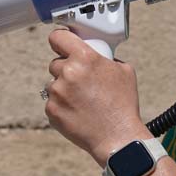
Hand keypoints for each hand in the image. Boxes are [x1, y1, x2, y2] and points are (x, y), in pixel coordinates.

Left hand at [44, 28, 149, 163]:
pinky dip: (62, 105)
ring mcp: (57, 92)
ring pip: (54, 83)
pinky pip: (52, 101)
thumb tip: (96, 55)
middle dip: (67, 70)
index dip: (60, 40)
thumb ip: (105, 57)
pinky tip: (78, 112)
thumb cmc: (123, 105)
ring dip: (64, 89)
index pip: (57, 37)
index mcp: (85, 58)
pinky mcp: (51, 110)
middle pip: (56, 63)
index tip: (61, 44)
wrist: (117, 137)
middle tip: (82, 82)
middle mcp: (68, 72)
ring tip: (83, 100)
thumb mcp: (123, 71)